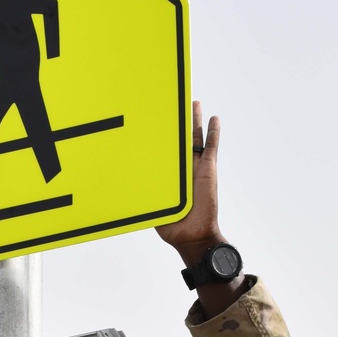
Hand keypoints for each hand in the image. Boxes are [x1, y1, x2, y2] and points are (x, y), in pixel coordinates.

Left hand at [156, 100, 225, 266]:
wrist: (194, 235)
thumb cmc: (173, 227)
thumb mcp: (153, 207)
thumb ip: (143, 194)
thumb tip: (123, 184)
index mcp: (167, 174)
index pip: (161, 150)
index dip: (157, 136)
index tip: (150, 120)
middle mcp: (181, 167)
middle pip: (178, 137)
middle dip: (176, 120)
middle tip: (172, 102)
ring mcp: (195, 166)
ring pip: (195, 136)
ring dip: (194, 119)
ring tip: (193, 103)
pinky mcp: (208, 168)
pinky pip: (212, 146)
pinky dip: (214, 132)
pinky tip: (214, 118)